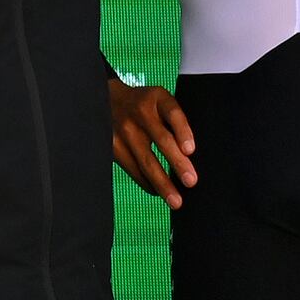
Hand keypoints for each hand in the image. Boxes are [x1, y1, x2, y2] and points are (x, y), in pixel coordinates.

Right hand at [108, 75, 196, 203]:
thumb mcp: (161, 101)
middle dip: (177, 163)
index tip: (191, 151)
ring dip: (162, 183)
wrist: (107, 98)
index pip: (173, 114)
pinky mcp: (112, 145)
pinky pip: (132, 169)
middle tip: (191, 182)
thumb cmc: (145, 105)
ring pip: (145, 160)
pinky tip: (158, 192)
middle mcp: (139, 113)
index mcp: (157, 99)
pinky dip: (147, 183)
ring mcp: (123, 130)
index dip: (183, 131)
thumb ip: (175, 120)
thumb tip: (192, 155)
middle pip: (161, 140)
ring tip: (176, 200)